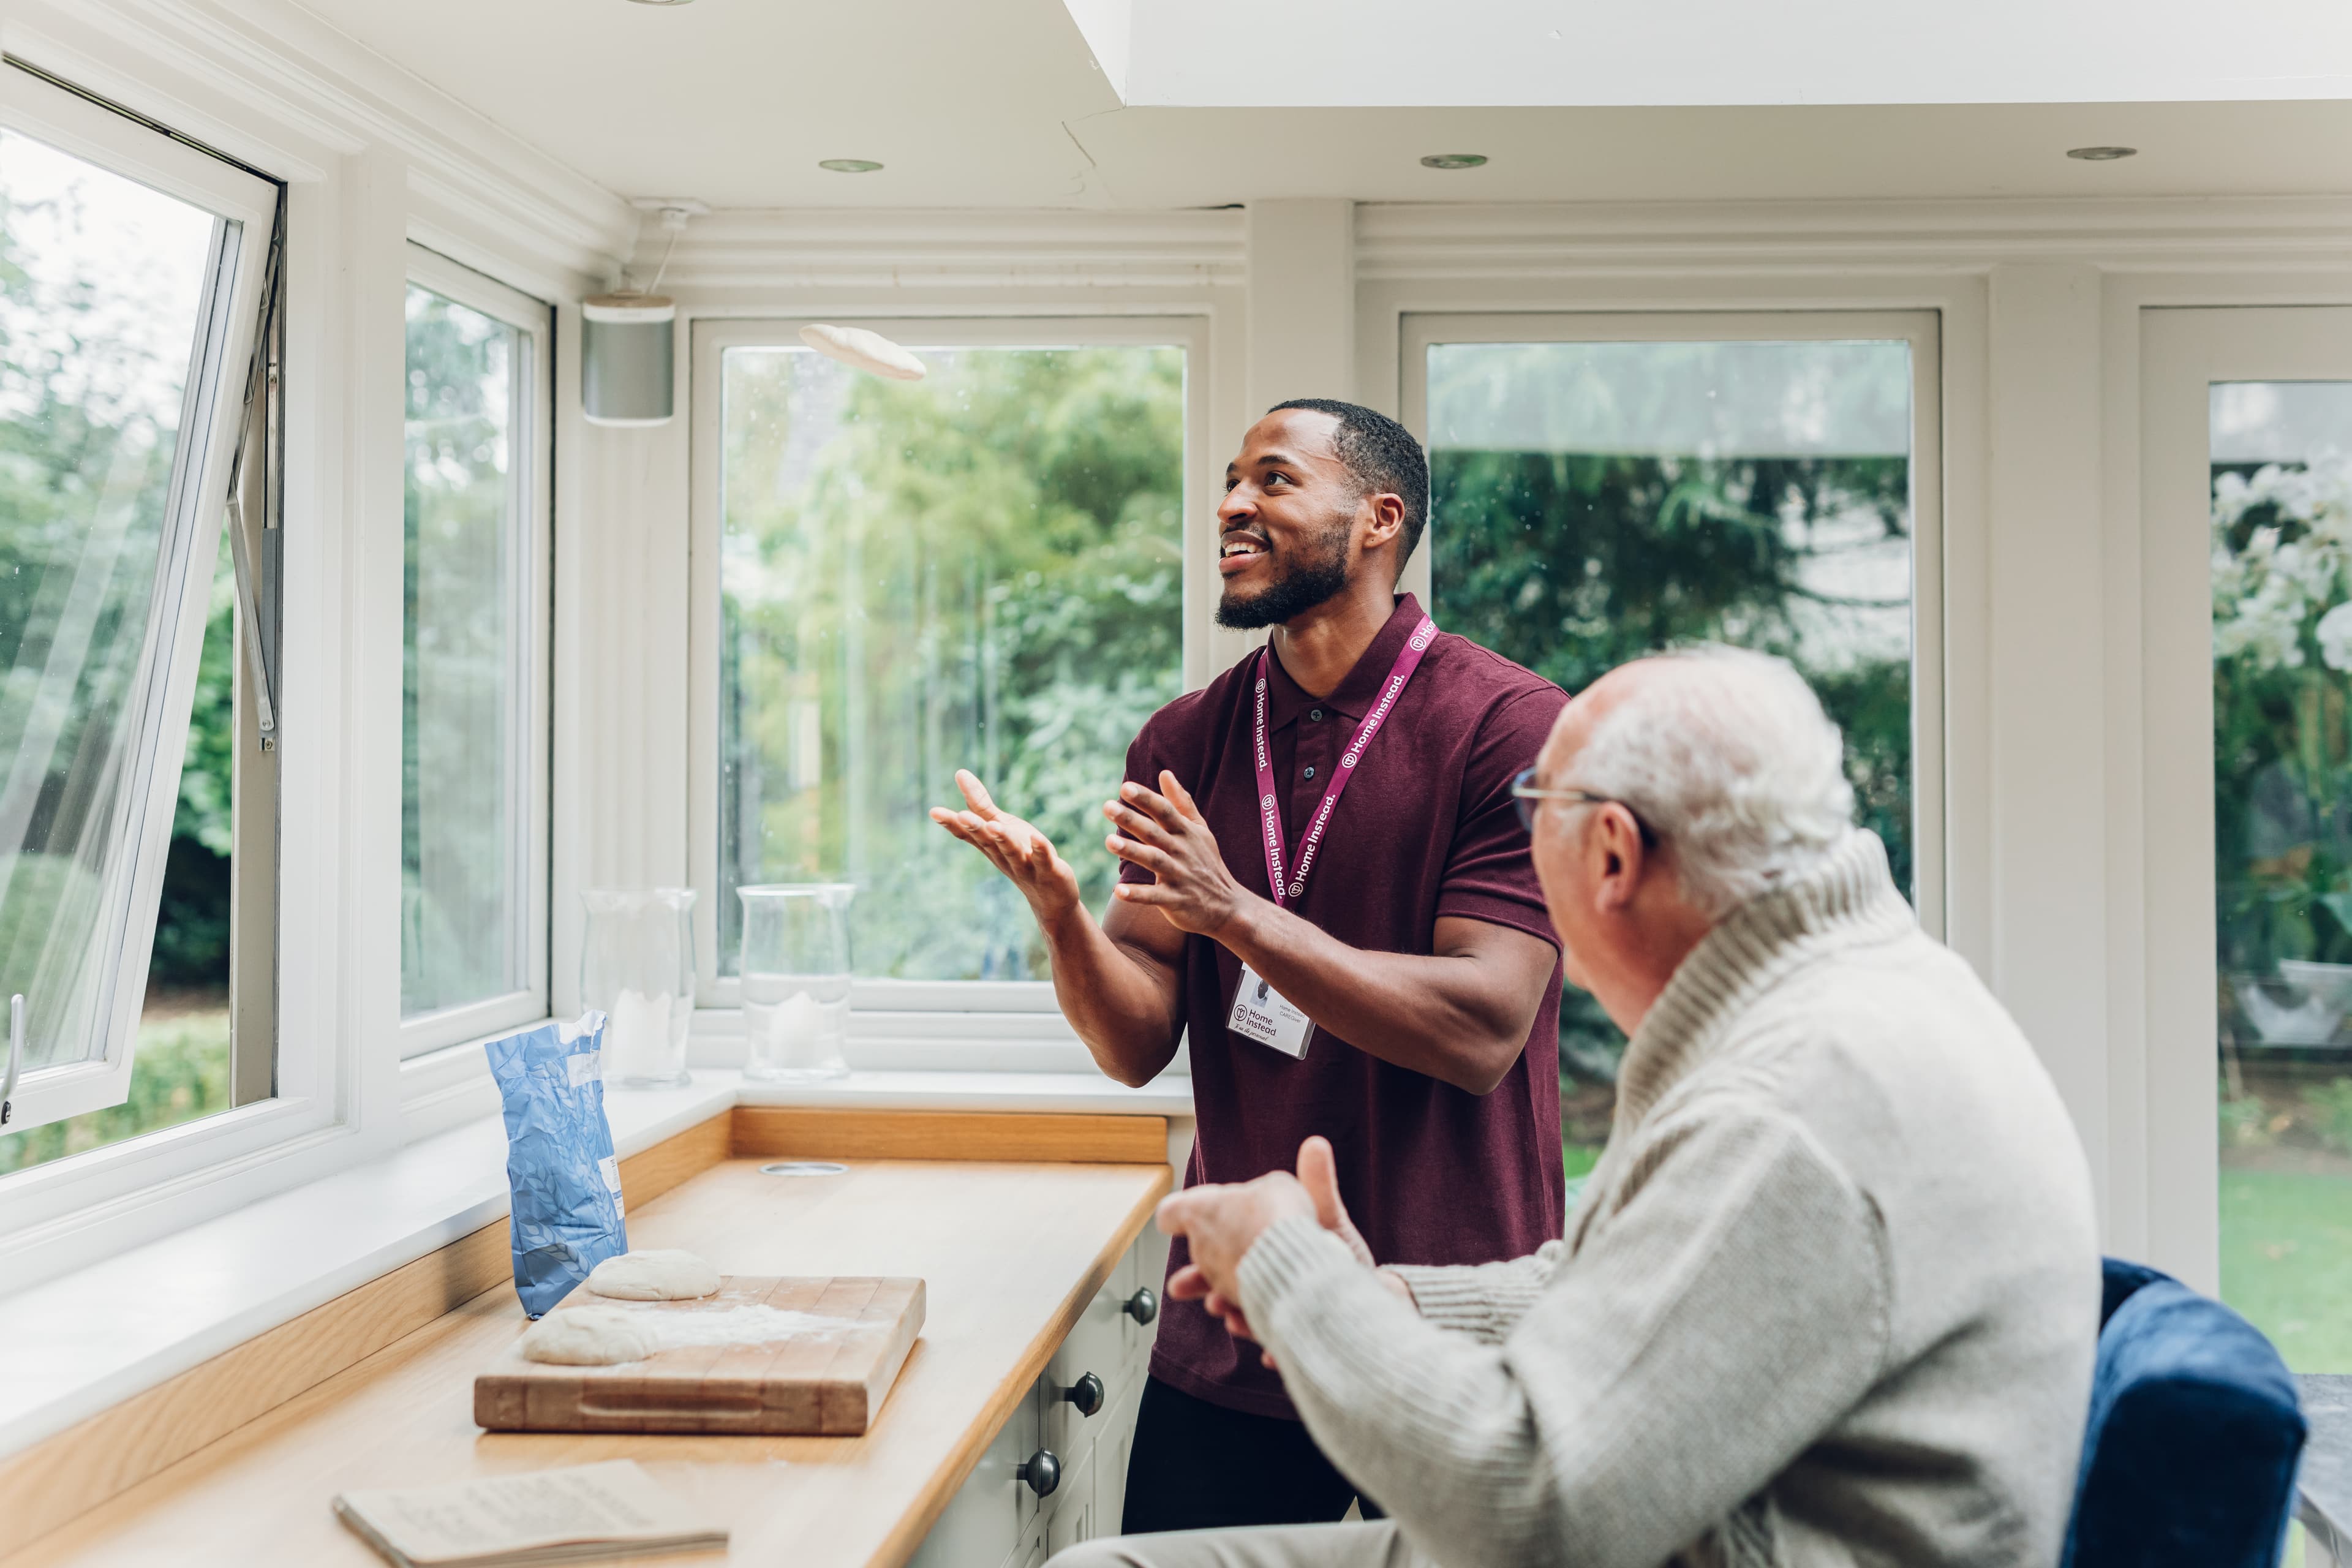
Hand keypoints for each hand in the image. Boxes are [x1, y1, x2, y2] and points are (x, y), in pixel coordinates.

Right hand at [929, 770, 1081, 922]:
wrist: (1050, 896)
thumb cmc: (1021, 854)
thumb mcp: (1001, 826)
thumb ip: (980, 804)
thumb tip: (959, 773)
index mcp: (990, 846)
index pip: (968, 835)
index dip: (952, 824)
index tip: (934, 811)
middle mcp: (1003, 857)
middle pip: (987, 842)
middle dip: (975, 829)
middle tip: (961, 816)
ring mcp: (1025, 865)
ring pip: (1012, 851)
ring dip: (1003, 839)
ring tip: (994, 826)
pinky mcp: (1049, 870)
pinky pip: (1044, 859)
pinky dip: (1040, 849)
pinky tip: (1036, 837)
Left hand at [1106, 772, 1254, 937]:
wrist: (1228, 906)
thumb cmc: (1208, 863)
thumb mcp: (1199, 830)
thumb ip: (1181, 802)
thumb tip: (1165, 773)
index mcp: (1186, 833)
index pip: (1165, 811)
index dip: (1147, 799)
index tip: (1125, 788)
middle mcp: (1182, 852)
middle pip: (1155, 833)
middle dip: (1131, 820)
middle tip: (1107, 807)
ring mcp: (1180, 876)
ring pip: (1154, 861)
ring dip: (1132, 851)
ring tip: (1109, 841)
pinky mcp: (1176, 901)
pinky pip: (1155, 897)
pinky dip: (1138, 894)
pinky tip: (1118, 891)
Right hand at [1165, 1137, 1409, 1366]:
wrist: (1373, 1290)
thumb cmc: (1342, 1253)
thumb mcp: (1326, 1215)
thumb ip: (1316, 1183)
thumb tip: (1317, 1142)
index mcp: (1263, 1248)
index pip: (1221, 1243)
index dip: (1198, 1239)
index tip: (1175, 1228)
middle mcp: (1263, 1279)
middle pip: (1221, 1281)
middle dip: (1202, 1286)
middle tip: (1181, 1286)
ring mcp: (1275, 1309)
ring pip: (1244, 1313)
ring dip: (1233, 1316)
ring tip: (1232, 1317)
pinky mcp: (1293, 1335)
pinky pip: (1279, 1345)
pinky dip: (1271, 1349)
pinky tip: (1269, 1352)